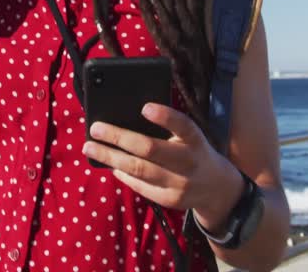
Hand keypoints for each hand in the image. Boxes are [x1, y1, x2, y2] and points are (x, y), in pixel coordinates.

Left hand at [82, 103, 243, 231]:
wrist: (217, 189)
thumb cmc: (194, 152)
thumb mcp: (190, 137)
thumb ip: (168, 128)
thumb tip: (126, 117)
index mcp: (195, 140)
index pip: (183, 125)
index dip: (165, 116)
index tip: (144, 107)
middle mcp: (188, 162)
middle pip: (150, 150)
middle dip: (118, 137)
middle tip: (95, 128)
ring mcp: (179, 184)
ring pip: (138, 170)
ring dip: (110, 157)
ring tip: (90, 147)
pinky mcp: (169, 200)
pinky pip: (139, 186)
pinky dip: (122, 174)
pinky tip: (110, 164)